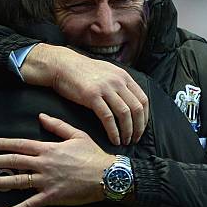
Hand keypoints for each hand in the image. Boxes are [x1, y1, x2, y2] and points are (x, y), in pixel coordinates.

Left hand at [0, 113, 115, 206]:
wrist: (106, 175)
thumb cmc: (93, 155)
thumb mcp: (76, 135)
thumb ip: (57, 126)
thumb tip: (41, 116)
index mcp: (48, 149)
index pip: (21, 144)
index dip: (4, 144)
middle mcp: (43, 164)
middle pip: (14, 162)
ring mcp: (46, 181)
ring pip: (17, 182)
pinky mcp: (51, 197)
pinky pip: (29, 204)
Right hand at [22, 45, 147, 145]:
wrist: (62, 65)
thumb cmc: (82, 71)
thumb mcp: (107, 72)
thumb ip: (119, 84)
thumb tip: (129, 99)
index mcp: (123, 76)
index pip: (143, 99)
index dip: (144, 118)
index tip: (141, 129)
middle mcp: (117, 81)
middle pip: (136, 108)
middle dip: (138, 127)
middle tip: (135, 139)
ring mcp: (105, 88)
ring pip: (124, 114)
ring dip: (127, 131)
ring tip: (125, 141)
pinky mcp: (92, 96)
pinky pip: (108, 118)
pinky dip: (113, 131)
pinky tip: (113, 139)